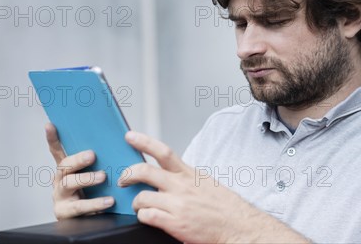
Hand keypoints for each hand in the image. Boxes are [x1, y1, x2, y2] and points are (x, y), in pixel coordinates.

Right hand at [45, 123, 113, 218]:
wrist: (98, 219)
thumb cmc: (99, 191)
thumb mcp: (100, 172)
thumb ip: (104, 159)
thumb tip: (124, 139)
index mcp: (68, 169)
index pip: (58, 151)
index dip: (53, 138)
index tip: (50, 125)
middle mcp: (60, 181)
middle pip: (64, 166)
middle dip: (77, 159)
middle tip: (92, 155)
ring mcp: (60, 197)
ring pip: (68, 184)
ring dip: (86, 179)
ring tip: (102, 177)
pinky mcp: (64, 213)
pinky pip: (79, 207)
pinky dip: (95, 203)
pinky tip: (109, 201)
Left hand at [120, 131, 309, 243]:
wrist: (237, 225)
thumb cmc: (223, 206)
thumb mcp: (205, 182)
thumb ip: (184, 177)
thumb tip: (166, 175)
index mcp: (189, 174)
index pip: (163, 152)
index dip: (143, 142)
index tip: (129, 136)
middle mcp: (181, 186)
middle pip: (144, 171)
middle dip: (127, 174)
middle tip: (122, 179)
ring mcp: (177, 204)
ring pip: (141, 197)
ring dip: (137, 203)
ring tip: (142, 206)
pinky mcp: (174, 223)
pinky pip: (146, 217)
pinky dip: (143, 217)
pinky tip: (150, 218)